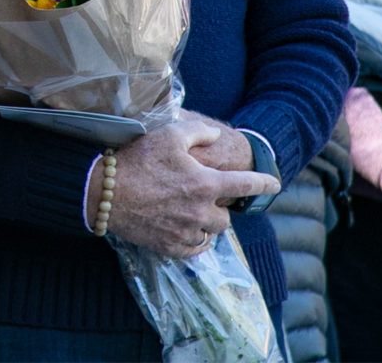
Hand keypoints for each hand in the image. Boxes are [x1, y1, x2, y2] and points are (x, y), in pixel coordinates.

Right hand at [86, 114, 279, 257]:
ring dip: (207, 224)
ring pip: (210, 235)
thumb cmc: (138, 158)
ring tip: (193, 211)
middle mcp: (200, 212)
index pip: (245, 185)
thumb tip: (215, 136)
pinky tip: (184, 228)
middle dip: (221, 206)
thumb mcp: (169, 134)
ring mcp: (185, 232)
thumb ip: (199, 132)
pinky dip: (194, 240)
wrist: (106, 191)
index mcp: (205, 184)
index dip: (263, 183)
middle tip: (206, 195)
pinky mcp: (169, 247)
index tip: (275, 183)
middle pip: (226, 217)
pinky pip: (193, 250)